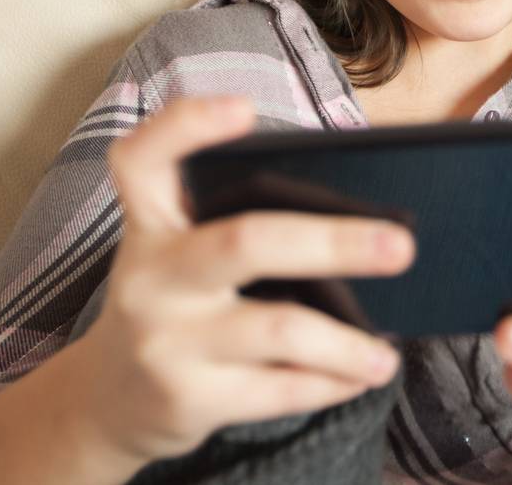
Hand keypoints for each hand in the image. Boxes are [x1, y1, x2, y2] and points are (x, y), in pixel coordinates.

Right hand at [74, 95, 415, 464]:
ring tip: (386, 353)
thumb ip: (233, 224)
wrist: (108, 402)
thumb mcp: (176, 253)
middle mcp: (150, 276)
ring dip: (346, 343)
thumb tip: (359, 220)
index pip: (144, 159)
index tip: (244, 108)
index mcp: (150, 224)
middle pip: (246, 242)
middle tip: (402, 246)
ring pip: (279, 330)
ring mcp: (165, 340)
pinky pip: (279, 389)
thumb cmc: (173, 304)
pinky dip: (331, 382)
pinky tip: (360, 375)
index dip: (187, 126)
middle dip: (334, 241)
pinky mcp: (186, 398)